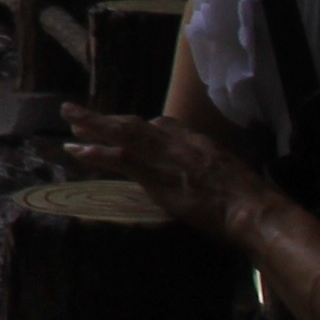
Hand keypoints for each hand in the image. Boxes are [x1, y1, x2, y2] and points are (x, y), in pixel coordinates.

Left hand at [58, 102, 271, 242]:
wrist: (249, 206)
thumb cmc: (246, 198)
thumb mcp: (229, 171)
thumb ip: (210, 167)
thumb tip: (205, 175)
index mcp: (196, 141)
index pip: (164, 124)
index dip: (140, 126)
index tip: (125, 125)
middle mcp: (177, 141)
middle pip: (136, 124)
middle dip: (108, 118)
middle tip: (80, 114)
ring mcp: (164, 156)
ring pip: (122, 133)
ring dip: (93, 125)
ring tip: (70, 119)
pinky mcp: (155, 174)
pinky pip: (120, 158)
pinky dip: (97, 152)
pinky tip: (78, 149)